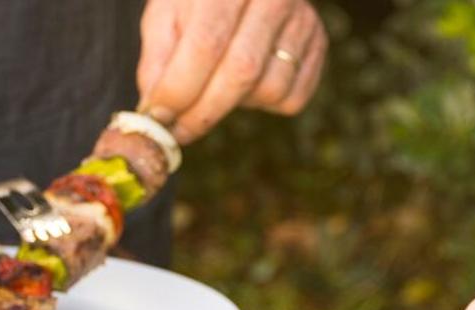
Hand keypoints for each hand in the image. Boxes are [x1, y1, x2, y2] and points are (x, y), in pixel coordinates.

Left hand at [136, 0, 326, 143]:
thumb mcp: (167, 12)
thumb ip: (157, 58)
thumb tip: (156, 113)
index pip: (206, 45)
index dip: (180, 90)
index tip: (158, 119)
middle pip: (240, 72)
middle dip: (203, 113)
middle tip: (177, 132)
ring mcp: (302, 18)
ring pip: (268, 89)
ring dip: (235, 105)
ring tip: (218, 83)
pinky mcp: (318, 41)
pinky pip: (291, 99)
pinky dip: (263, 104)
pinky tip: (248, 81)